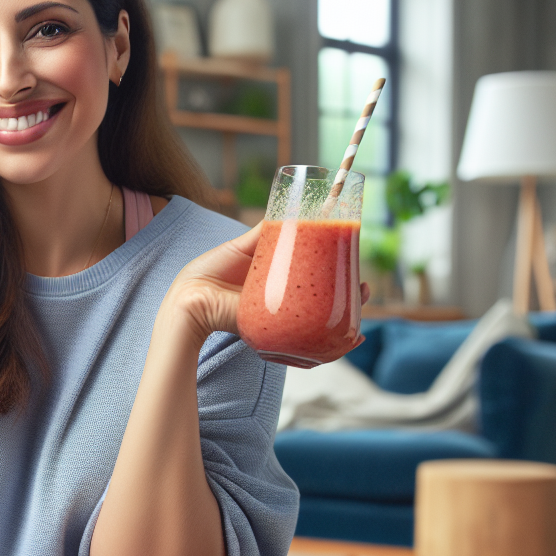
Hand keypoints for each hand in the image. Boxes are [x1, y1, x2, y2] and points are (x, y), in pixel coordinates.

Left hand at [163, 222, 370, 345]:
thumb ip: (265, 233)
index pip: (315, 282)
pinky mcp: (274, 335)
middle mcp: (283, 306)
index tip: (355, 267)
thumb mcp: (244, 248)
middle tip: (366, 289)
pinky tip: (350, 339)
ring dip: (348, 319)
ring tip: (362, 306)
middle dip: (352, 299)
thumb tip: (291, 210)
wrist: (189, 302)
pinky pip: (306, 342)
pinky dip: (331, 344)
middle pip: (326, 305)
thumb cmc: (209, 275)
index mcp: (278, 284)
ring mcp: (280, 322)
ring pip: (321, 323)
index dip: (339, 277)